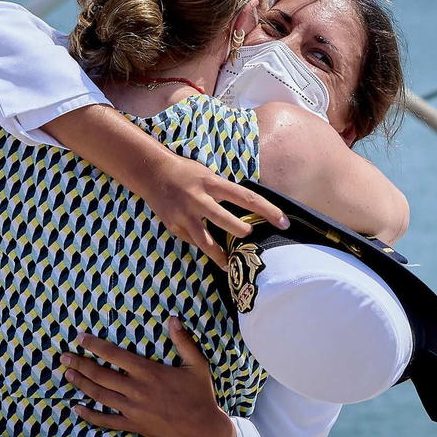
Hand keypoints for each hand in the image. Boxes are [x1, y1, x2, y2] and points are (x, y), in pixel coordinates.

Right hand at [41, 105, 288, 269]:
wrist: (152, 173)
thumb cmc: (187, 173)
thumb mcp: (208, 176)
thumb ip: (225, 193)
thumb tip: (250, 210)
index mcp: (212, 183)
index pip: (247, 198)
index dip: (268, 210)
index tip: (284, 222)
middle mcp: (199, 199)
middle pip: (226, 221)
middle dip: (241, 232)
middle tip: (250, 238)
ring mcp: (185, 215)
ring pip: (206, 241)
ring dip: (220, 254)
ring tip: (230, 264)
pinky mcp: (174, 226)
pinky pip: (193, 240)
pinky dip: (203, 245)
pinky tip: (210, 252)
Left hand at [62, 318, 239, 436]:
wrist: (203, 430)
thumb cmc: (201, 395)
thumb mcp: (197, 365)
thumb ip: (184, 341)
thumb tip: (173, 319)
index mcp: (149, 372)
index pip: (115, 355)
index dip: (95, 345)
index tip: (80, 338)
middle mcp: (137, 390)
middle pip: (100, 375)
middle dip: (79, 364)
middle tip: (63, 357)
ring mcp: (133, 409)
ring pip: (100, 395)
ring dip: (81, 384)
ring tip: (67, 375)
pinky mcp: (134, 425)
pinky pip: (107, 421)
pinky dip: (90, 415)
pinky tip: (77, 408)